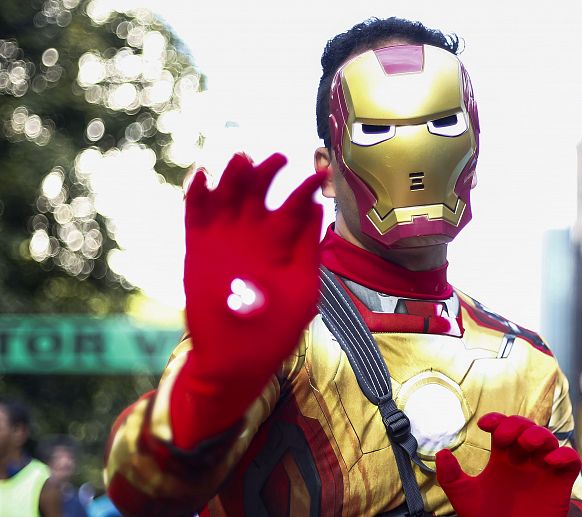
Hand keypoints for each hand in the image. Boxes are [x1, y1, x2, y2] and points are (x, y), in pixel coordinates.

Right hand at [172, 153, 323, 447]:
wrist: (235, 360)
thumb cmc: (277, 329)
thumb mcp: (303, 290)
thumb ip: (307, 250)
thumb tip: (316, 207)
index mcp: (283, 244)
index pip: (295, 206)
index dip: (307, 187)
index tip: (320, 172)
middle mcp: (254, 234)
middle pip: (259, 192)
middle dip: (268, 172)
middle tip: (278, 158)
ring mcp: (224, 238)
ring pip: (228, 196)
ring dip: (233, 175)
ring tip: (241, 159)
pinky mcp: (198, 247)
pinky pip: (195, 214)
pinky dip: (197, 193)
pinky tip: (203, 175)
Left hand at [435, 413, 580, 516]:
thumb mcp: (465, 497)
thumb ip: (451, 476)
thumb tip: (441, 453)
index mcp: (502, 458)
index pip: (503, 427)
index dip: (497, 420)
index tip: (484, 425)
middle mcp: (524, 460)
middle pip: (526, 427)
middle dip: (517, 425)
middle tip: (504, 437)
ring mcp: (543, 469)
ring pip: (548, 439)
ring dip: (538, 435)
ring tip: (526, 444)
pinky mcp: (561, 483)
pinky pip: (571, 460)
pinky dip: (564, 455)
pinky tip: (549, 461)